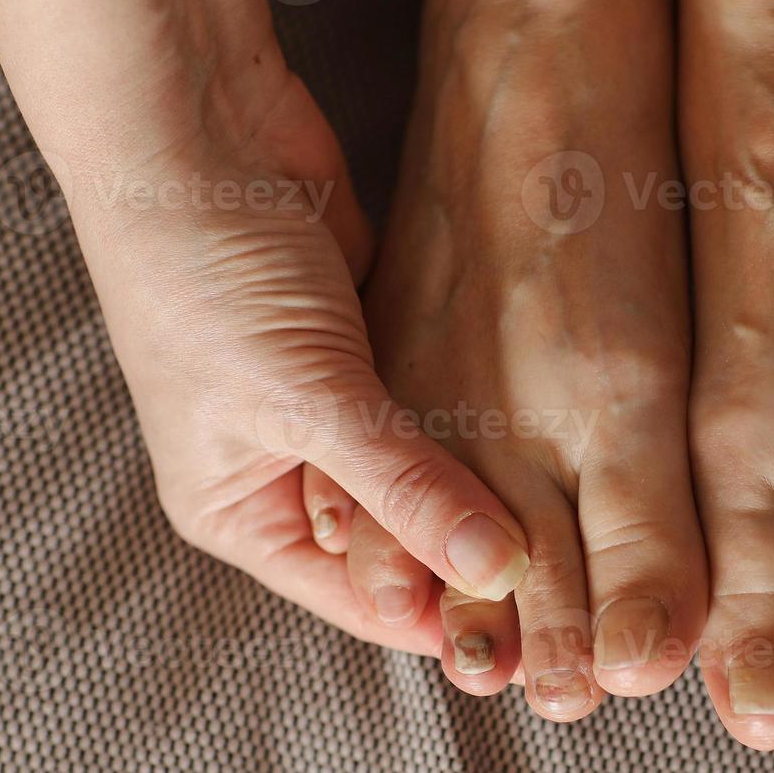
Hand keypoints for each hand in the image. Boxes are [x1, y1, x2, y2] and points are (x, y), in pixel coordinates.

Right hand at [0, 0, 531, 649]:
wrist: (196, 130)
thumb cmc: (203, 272)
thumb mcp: (304, 399)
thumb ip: (404, 488)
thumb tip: (495, 570)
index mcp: (242, 512)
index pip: (363, 599)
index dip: (447, 620)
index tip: (537, 641)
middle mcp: (288, 472)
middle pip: (402, 545)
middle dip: (473, 560)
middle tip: (572, 587)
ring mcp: (334, 407)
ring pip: (428, 475)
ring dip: (486, 490)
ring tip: (577, 526)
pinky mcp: (373, 348)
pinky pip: (439, 409)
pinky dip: (481, 423)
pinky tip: (549, 443)